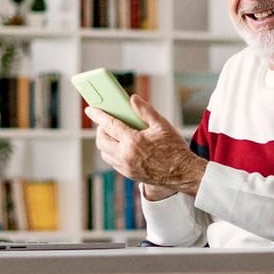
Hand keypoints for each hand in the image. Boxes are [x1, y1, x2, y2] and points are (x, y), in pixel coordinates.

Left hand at [88, 95, 205, 198]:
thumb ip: (145, 111)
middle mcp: (125, 156)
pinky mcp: (129, 175)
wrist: (183, 174)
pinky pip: (113, 161)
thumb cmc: (175, 149)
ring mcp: (126, 167)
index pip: (109, 125)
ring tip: (114, 134)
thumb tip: (132, 99)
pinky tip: (122, 145)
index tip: (90, 109)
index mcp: (133, 141)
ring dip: (105, 142)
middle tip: (107, 122)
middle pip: (101, 140)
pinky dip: (112, 152)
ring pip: (105, 153)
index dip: (98, 115)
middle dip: (100, 129)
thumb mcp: (162, 125)